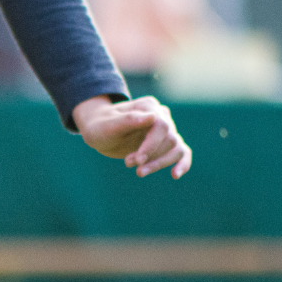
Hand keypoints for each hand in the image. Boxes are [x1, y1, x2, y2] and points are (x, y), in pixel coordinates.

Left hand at [72, 94, 192, 178]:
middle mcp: (161, 115)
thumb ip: (128, 120)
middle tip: (128, 164)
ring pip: (175, 148)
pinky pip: (182, 153)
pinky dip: (182, 164)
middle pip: (169, 139)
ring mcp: (166, 130)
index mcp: (148, 106)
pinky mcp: (166, 143)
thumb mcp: (108, 125)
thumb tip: (152, 117)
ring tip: (139, 172)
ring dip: (159, 163)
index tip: (137, 160)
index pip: (161, 126)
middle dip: (150, 156)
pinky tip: (175, 175)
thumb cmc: (101, 126)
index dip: (151, 145)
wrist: (98, 132)